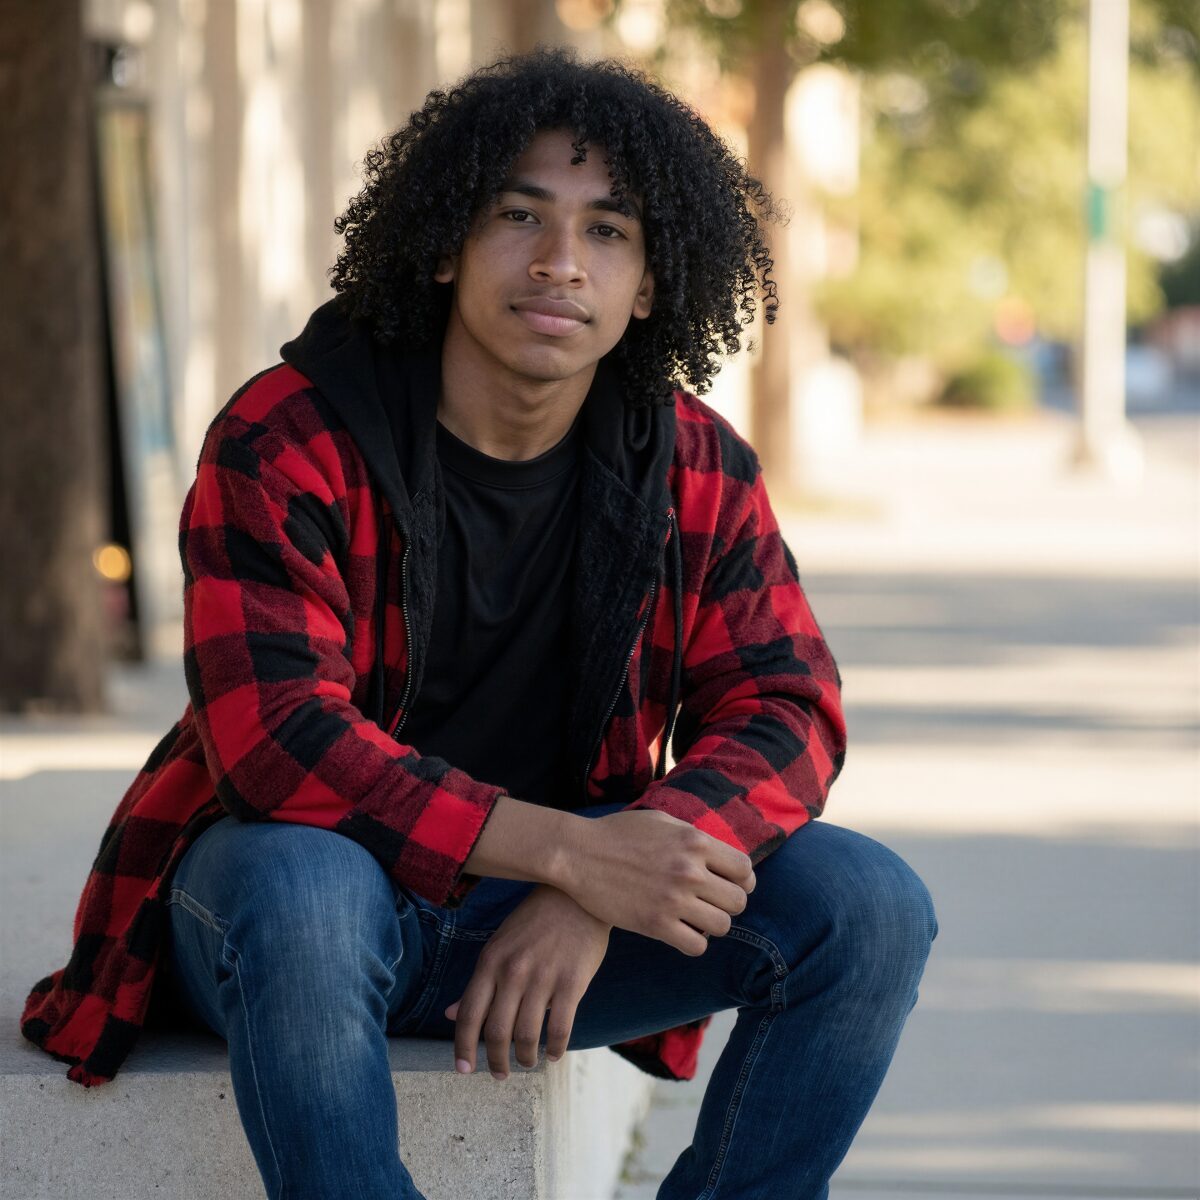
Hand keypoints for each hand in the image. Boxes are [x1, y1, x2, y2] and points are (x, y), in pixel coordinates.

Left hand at [444, 883, 610, 1079]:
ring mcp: (543, 977)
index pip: (469, 1015)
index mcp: (490, 961)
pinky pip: (560, 1028)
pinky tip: (553, 1054)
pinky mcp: (573, 982)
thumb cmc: (534, 922)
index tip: (463, 1070)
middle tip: (500, 1074)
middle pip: (497, 1032)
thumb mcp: (499, 945)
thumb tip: (451, 1014)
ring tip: (527, 1062)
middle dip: (495, 1062)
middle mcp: (513, 971)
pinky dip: (555, 1049)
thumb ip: (479, 982)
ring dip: (525, 1058)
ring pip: (527, 1035)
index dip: (463, 1048)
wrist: (576, 895)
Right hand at [557, 809, 755, 956]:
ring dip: (713, 925)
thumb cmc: (618, 834)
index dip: (742, 880)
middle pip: (738, 901)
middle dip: (729, 904)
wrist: (578, 854)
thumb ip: (692, 837)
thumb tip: (718, 853)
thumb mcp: (662, 821)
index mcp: (694, 841)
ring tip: (696, 918)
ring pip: (722, 926)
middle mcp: (690, 871)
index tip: (730, 885)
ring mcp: (673, 899)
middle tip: (712, 903)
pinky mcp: (656, 925)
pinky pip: (697, 946)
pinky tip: (681, 932)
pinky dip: (694, 942)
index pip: (744, 869)